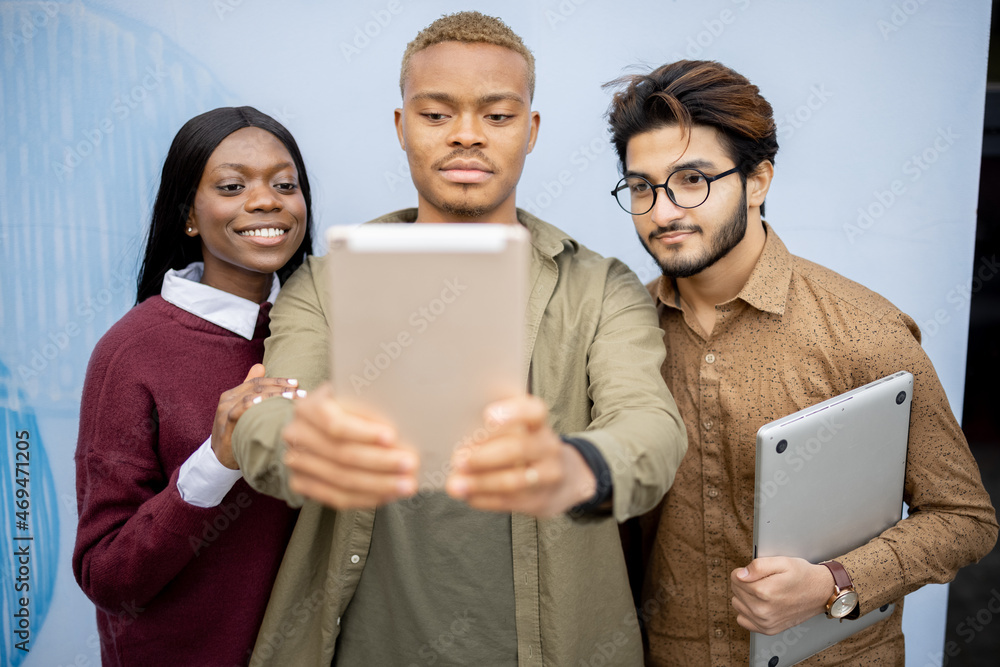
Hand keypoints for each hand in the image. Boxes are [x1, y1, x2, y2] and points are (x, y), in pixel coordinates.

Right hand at [212, 364, 302, 469]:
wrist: (219, 457)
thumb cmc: (235, 431)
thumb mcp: (242, 409)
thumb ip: (250, 388)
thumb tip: (260, 366)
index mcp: (233, 394)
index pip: (257, 382)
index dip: (277, 381)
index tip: (296, 383)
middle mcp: (227, 399)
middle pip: (257, 387)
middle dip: (281, 388)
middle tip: (300, 392)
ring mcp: (224, 411)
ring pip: (250, 396)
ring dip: (274, 395)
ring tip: (292, 397)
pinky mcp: (224, 424)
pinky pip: (238, 411)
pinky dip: (252, 405)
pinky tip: (266, 403)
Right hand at [281, 383, 418, 508]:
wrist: (320, 424)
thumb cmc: (347, 407)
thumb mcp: (355, 396)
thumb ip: (371, 405)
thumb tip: (405, 421)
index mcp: (309, 407)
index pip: (335, 424)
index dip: (364, 433)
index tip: (392, 437)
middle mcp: (297, 434)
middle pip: (341, 454)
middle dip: (380, 462)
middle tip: (409, 464)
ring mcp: (296, 461)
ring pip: (341, 479)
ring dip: (379, 484)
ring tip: (406, 484)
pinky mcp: (301, 483)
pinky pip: (336, 498)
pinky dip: (367, 498)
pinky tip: (389, 494)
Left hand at [445, 395, 596, 516]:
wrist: (568, 479)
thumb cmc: (529, 450)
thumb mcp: (521, 433)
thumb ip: (493, 434)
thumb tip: (457, 447)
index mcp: (539, 425)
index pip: (534, 411)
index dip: (513, 411)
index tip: (488, 415)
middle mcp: (548, 447)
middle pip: (517, 449)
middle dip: (483, 455)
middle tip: (457, 459)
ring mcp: (548, 476)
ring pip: (513, 480)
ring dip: (480, 482)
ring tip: (455, 484)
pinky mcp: (540, 501)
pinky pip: (509, 501)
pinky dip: (484, 499)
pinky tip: (469, 495)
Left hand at [730, 557, 834, 634]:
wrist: (820, 593)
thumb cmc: (802, 576)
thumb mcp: (782, 562)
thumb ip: (758, 566)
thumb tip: (740, 574)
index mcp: (764, 592)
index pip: (735, 578)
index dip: (744, 571)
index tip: (755, 572)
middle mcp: (763, 611)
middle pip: (735, 591)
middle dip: (744, 583)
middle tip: (762, 580)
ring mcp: (765, 622)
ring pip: (737, 604)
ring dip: (745, 596)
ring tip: (763, 592)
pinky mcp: (768, 630)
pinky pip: (742, 620)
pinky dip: (747, 611)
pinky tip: (760, 604)